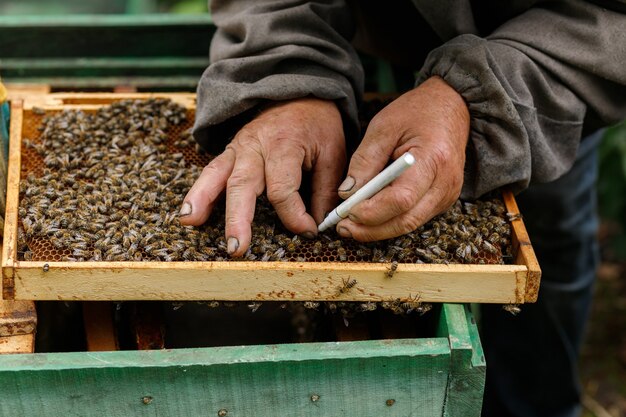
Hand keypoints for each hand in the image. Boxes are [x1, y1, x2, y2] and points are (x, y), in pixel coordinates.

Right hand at [179, 98, 345, 256]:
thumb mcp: (333, 154)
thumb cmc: (318, 127)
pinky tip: (188, 214)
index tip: (309, 230)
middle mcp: (256, 146)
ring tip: (191, 223)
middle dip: (238, 218)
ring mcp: (238, 148)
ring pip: (216, 175)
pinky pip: (211, 172)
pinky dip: (198, 192)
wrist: (301, 96)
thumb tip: (318, 225)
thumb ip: (325, 191)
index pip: (283, 189)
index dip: (295, 216)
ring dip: (203, 200)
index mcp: (285, 144)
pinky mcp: (230, 153)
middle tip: (237, 247)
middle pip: (243, 184)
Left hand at [335, 76, 468, 240]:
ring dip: (378, 229)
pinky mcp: (443, 200)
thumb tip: (346, 194)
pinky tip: (369, 216)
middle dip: (371, 229)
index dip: (371, 211)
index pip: (401, 198)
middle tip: (342, 227)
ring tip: (350, 225)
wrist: (451, 107)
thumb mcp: (383, 127)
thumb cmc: (417, 112)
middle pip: (406, 220)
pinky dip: (389, 221)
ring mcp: (447, 195)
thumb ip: (364, 161)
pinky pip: (414, 218)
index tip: (345, 211)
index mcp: (434, 159)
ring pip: (409, 224)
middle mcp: (446, 184)